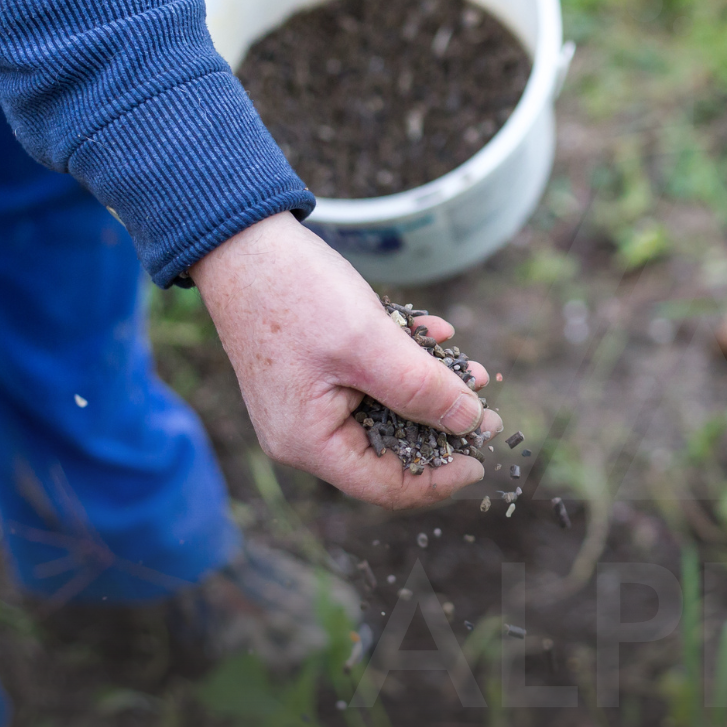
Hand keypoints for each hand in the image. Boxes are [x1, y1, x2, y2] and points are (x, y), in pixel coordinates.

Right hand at [190, 212, 502, 508]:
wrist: (241, 240)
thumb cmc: (295, 293)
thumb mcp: (369, 342)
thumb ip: (421, 388)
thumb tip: (471, 422)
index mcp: (309, 442)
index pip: (386, 486)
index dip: (441, 478)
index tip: (482, 458)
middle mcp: (304, 433)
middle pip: (387, 451)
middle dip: (440, 426)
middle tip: (485, 407)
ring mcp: (307, 403)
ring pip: (384, 412)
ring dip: (428, 389)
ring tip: (470, 369)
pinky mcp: (313, 373)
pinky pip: (368, 381)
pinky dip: (403, 363)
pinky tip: (435, 335)